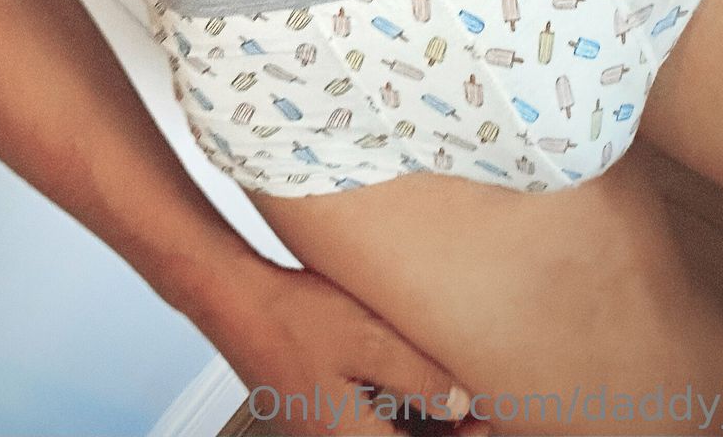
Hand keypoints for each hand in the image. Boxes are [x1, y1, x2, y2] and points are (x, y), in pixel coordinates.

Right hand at [212, 263, 492, 435]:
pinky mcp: (310, 419)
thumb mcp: (368, 340)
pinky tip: (408, 393)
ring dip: (419, 430)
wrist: (234, 298)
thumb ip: (420, 378)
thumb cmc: (292, 316)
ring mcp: (317, 436)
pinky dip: (392, 421)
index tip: (488, 420)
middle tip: (474, 413)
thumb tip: (461, 405)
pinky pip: (362, 431)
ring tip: (449, 400)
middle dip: (443, 436)